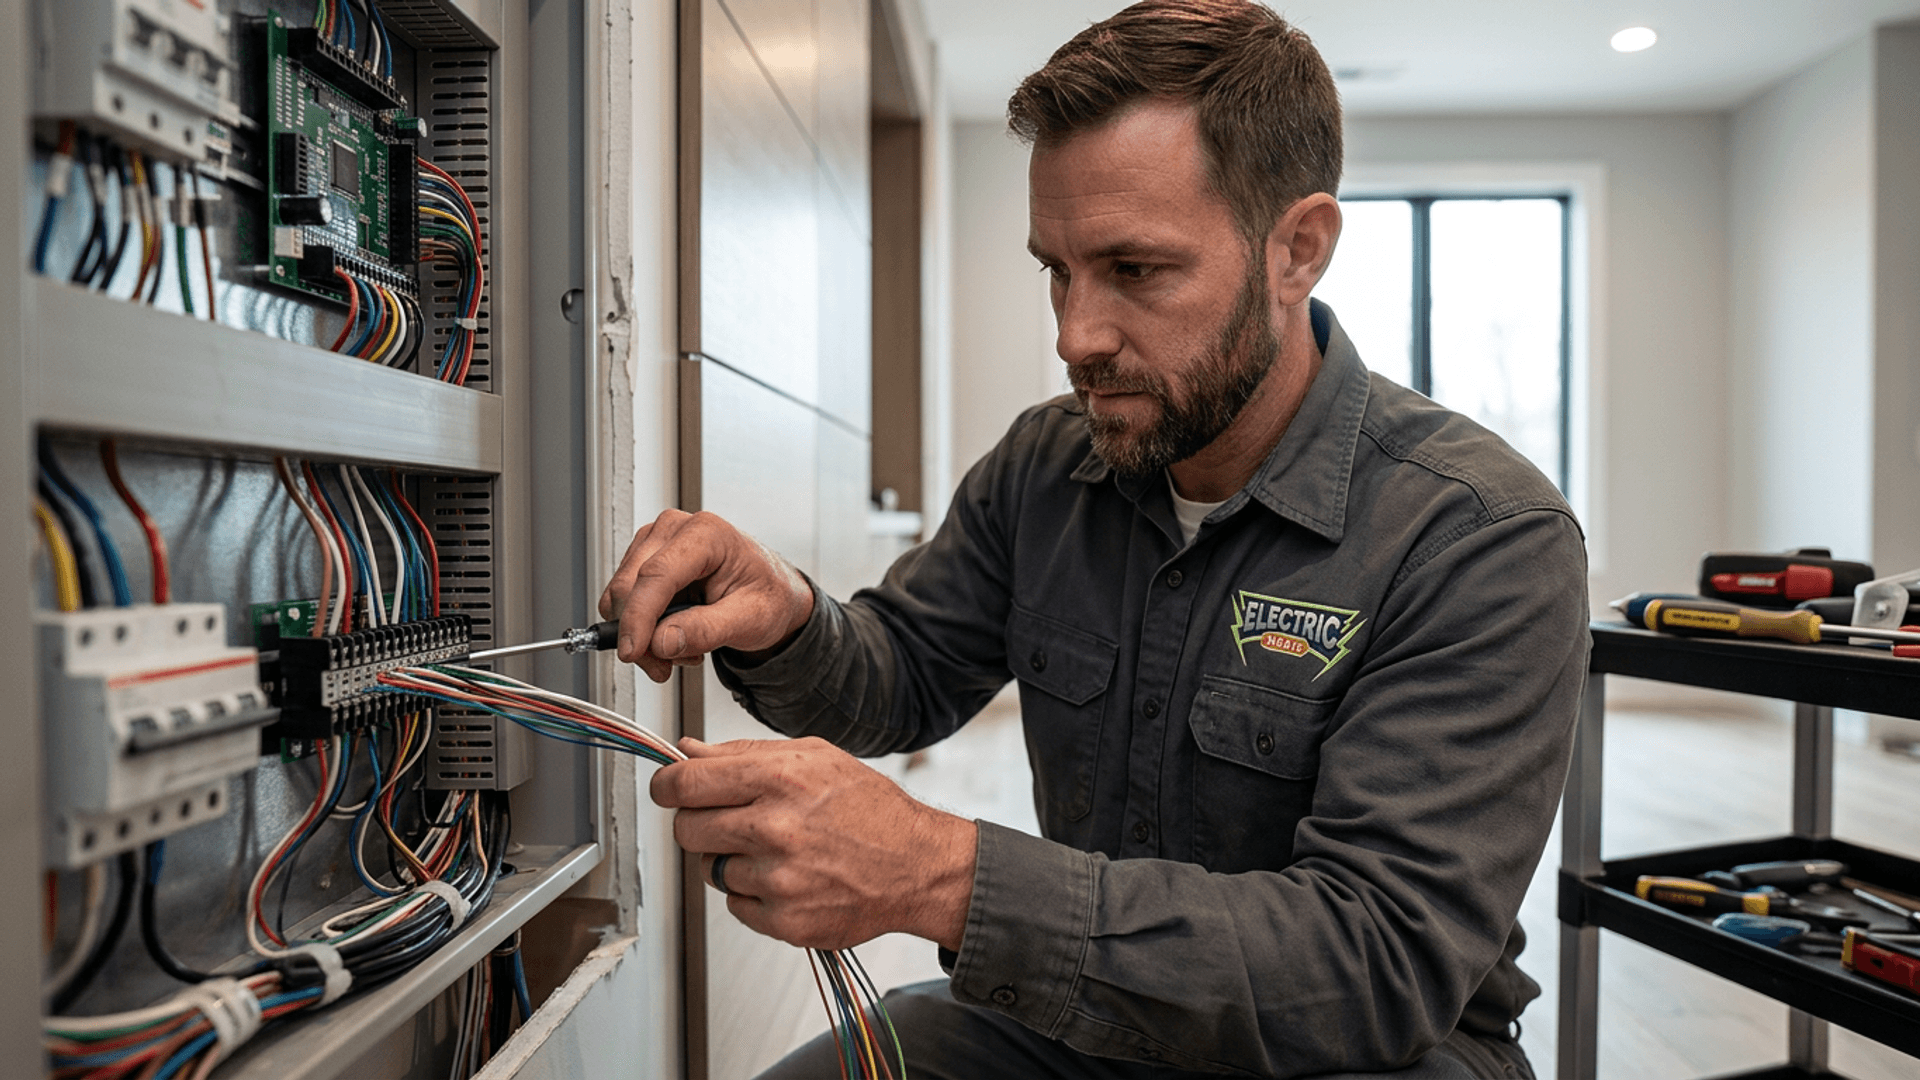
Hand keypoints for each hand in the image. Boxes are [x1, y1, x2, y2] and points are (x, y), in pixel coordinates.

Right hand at [598, 509, 814, 681]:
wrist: (770, 592)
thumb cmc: (767, 596)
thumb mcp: (751, 620)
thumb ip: (706, 630)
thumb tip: (662, 642)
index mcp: (707, 533)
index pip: (657, 574)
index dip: (638, 617)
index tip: (632, 651)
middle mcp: (675, 529)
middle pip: (630, 586)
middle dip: (641, 635)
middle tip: (669, 664)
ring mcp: (655, 542)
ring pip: (620, 597)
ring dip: (644, 634)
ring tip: (683, 645)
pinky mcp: (643, 560)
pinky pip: (623, 601)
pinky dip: (641, 627)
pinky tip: (671, 633)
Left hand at [651, 737, 976, 951]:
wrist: (917, 866)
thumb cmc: (870, 809)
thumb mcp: (815, 757)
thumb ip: (745, 753)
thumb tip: (688, 752)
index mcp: (779, 779)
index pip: (685, 783)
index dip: (668, 785)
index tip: (670, 789)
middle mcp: (775, 829)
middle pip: (687, 829)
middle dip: (699, 822)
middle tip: (729, 820)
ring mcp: (778, 880)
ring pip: (710, 869)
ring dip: (732, 860)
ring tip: (777, 850)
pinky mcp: (783, 921)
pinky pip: (734, 905)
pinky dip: (753, 894)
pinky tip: (789, 878)